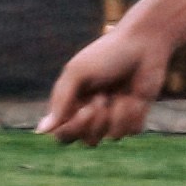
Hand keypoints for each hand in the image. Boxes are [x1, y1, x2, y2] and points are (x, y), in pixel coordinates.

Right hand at [42, 26, 165, 145]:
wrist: (143, 44)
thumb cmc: (107, 54)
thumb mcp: (77, 72)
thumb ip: (61, 100)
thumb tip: (42, 131)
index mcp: (72, 104)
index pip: (64, 135)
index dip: (73, 129)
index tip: (85, 109)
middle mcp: (92, 114)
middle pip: (88, 141)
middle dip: (96, 122)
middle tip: (102, 96)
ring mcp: (114, 117)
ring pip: (112, 136)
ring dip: (117, 113)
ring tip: (120, 92)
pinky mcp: (135, 117)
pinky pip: (132, 130)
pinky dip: (133, 113)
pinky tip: (135, 96)